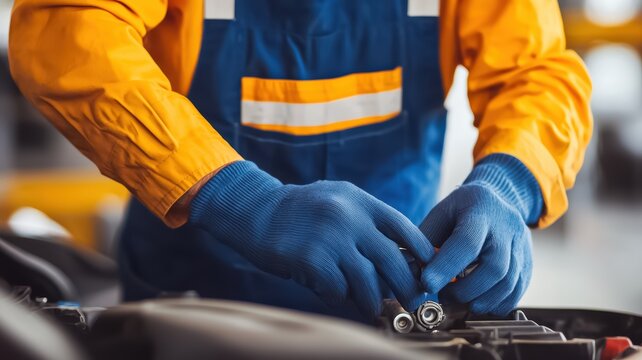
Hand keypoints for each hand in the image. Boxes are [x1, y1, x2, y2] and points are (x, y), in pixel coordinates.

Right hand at [189, 161, 432, 318]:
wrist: (256, 211)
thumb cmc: (301, 212)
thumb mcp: (337, 201)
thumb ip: (365, 222)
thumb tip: (397, 257)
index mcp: (359, 200)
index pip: (403, 227)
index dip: (421, 251)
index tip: (428, 269)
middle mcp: (349, 216)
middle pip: (392, 259)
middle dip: (407, 286)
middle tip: (415, 303)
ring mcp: (331, 237)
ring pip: (368, 281)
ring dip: (373, 300)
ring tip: (373, 309)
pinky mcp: (312, 258)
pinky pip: (338, 289)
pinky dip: (340, 297)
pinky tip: (335, 294)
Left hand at [418, 154, 542, 314]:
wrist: (499, 199)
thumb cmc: (463, 209)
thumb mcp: (441, 213)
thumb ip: (426, 239)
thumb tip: (410, 269)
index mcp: (480, 213)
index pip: (466, 243)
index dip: (446, 266)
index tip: (427, 284)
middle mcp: (506, 230)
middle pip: (494, 268)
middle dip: (464, 290)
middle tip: (444, 295)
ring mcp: (521, 247)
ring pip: (508, 283)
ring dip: (480, 300)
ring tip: (459, 300)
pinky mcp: (527, 263)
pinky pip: (517, 291)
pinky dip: (496, 303)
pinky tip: (478, 301)